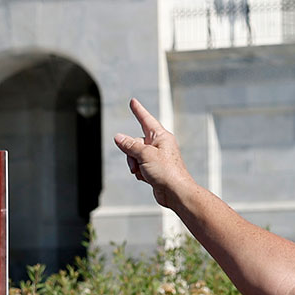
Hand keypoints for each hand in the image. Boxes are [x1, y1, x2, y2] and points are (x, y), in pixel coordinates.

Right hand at [112, 97, 196, 211]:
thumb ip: (130, 145)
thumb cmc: (167, 172)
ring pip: (135, 155)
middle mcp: (160, 145)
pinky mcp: (155, 169)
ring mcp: (157, 157)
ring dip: (134, 164)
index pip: (146, 120)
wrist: (175, 192)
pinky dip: (139, 172)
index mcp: (161, 137)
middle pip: (136, 142)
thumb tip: (119, 137)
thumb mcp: (145, 155)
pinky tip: (145, 178)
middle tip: (136, 162)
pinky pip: (139, 166)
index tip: (133, 102)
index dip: (138, 110)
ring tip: (142, 172)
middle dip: (131, 153)